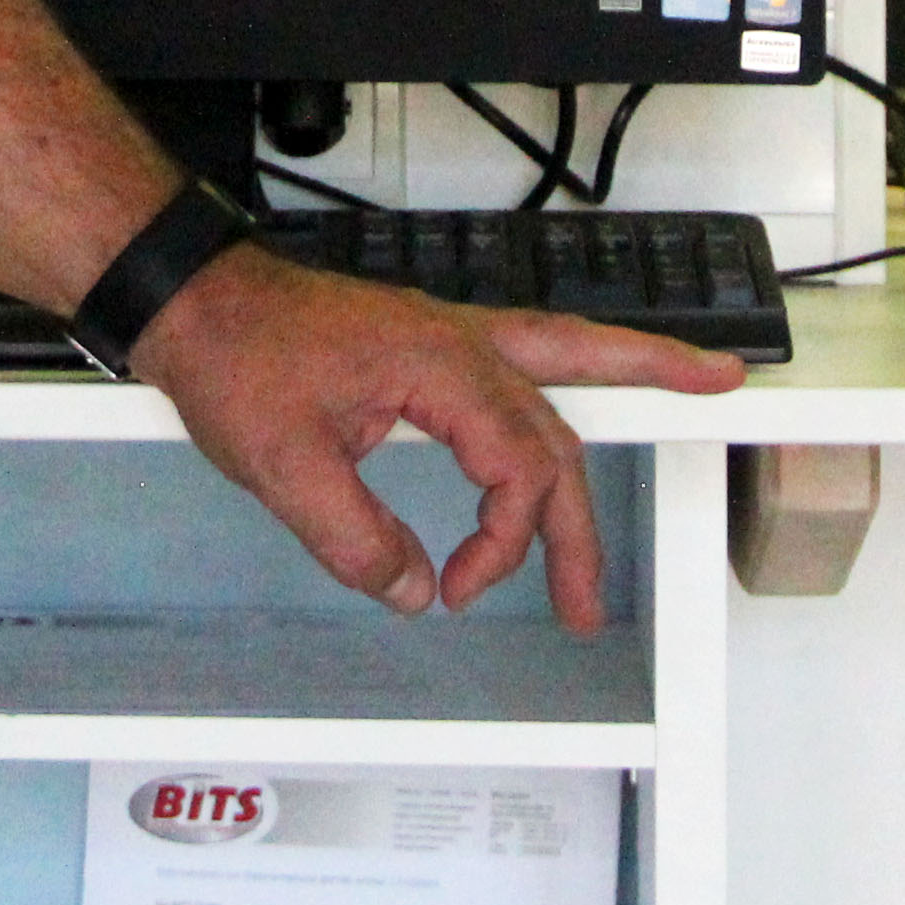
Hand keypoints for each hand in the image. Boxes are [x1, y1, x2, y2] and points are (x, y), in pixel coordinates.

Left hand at [125, 245, 742, 633]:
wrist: (197, 301)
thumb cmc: (236, 358)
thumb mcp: (285, 468)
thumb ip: (358, 540)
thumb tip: (413, 588)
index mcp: (441, 364)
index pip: (517, 468)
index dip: (503, 544)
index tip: (462, 588)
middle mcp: (461, 341)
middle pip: (554, 436)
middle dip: (576, 525)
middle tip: (588, 603)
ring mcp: (451, 335)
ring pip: (566, 363)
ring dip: (634, 380)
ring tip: (707, 383)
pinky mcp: (433, 344)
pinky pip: (531, 347)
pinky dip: (580, 358)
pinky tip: (599, 369)